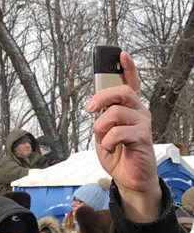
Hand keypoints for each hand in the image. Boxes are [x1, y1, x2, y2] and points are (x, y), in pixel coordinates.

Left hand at [85, 51, 160, 222]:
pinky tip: (110, 148)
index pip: (131, 83)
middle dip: (101, 97)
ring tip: (103, 139)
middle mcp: (138, 112)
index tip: (121, 54)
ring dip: (101, 127)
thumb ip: (101, 119)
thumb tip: (96, 109)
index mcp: (128, 109)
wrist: (128, 178)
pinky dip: (107, 142)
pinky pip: (118, 132)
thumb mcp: (103, 134)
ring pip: (115, 113)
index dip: (127, 68)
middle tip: (89, 109)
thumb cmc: (118, 154)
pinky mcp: (142, 137)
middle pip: (121, 92)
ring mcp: (142, 123)